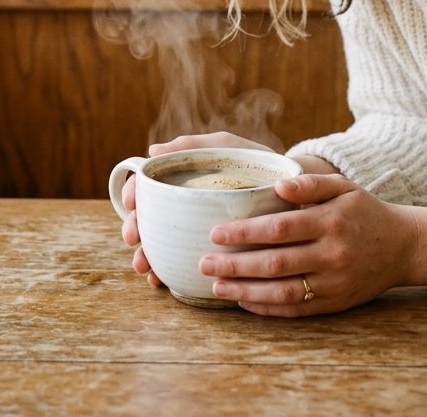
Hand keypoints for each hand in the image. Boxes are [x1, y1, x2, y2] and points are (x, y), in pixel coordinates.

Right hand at [120, 132, 276, 287]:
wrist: (296, 189)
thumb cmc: (257, 162)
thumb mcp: (226, 147)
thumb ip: (193, 146)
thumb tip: (153, 151)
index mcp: (184, 179)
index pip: (149, 185)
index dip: (134, 192)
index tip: (131, 203)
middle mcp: (185, 205)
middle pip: (148, 217)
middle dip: (135, 229)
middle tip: (134, 240)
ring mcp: (196, 229)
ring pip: (161, 244)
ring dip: (146, 256)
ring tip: (145, 269)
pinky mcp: (214, 252)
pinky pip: (184, 264)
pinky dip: (168, 272)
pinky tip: (162, 280)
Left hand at [198, 174, 426, 316]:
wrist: (405, 246)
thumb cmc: (366, 211)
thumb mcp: (343, 187)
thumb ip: (310, 183)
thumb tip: (278, 184)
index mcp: (330, 221)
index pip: (279, 229)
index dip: (245, 233)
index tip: (215, 233)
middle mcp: (331, 254)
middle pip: (275, 263)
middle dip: (235, 265)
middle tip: (204, 263)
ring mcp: (334, 282)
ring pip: (283, 291)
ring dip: (246, 291)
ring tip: (216, 287)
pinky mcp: (336, 303)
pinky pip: (297, 310)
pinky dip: (268, 308)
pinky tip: (245, 302)